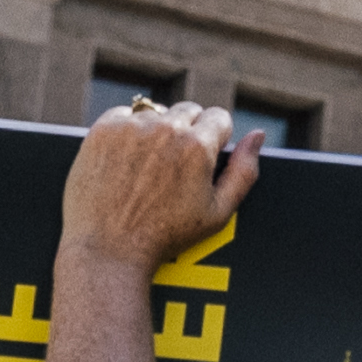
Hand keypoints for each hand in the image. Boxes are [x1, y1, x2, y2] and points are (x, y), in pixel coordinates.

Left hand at [57, 102, 257, 283]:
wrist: (108, 251)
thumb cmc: (164, 237)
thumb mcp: (217, 213)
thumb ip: (244, 171)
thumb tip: (258, 135)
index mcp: (198, 147)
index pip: (218, 117)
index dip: (214, 139)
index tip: (202, 158)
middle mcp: (166, 130)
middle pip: (188, 110)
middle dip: (187, 132)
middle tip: (174, 166)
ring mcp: (131, 128)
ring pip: (156, 112)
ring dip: (157, 130)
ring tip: (148, 165)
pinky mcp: (103, 131)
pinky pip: (123, 115)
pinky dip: (126, 131)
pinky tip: (125, 159)